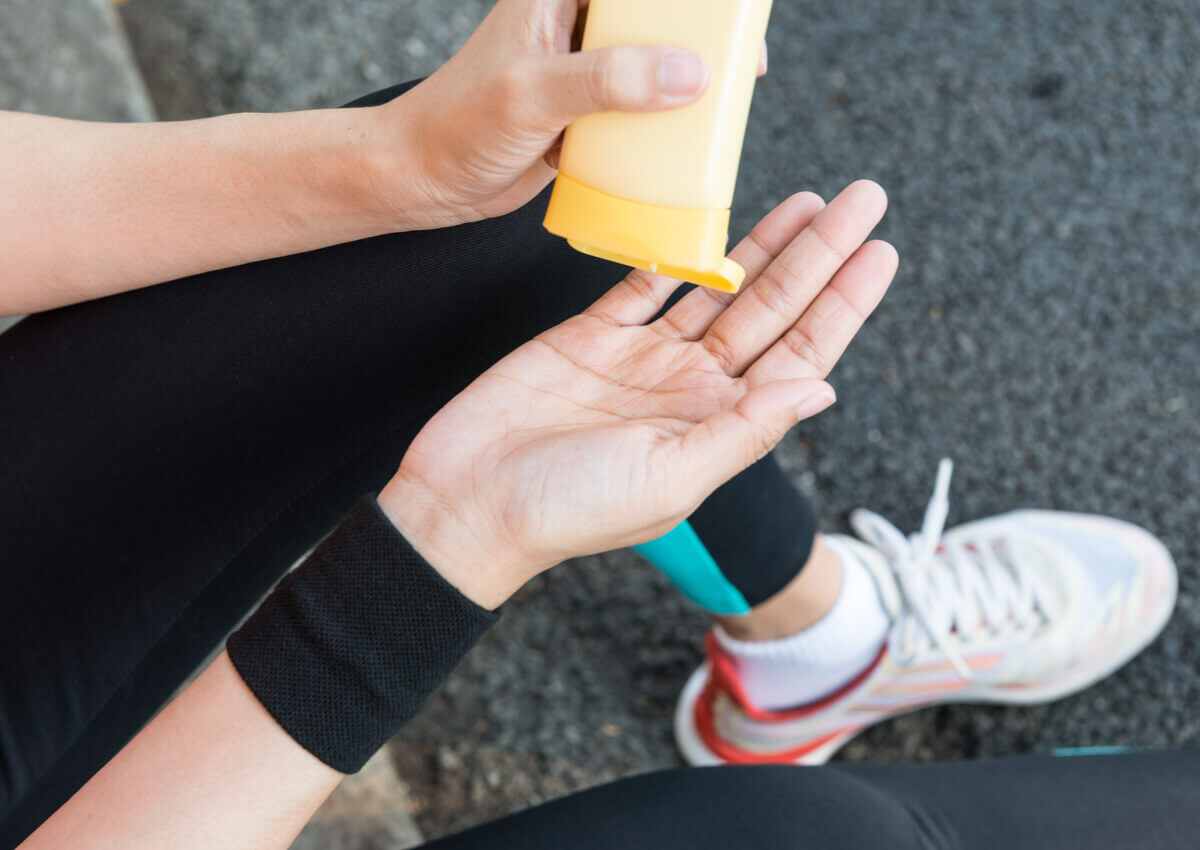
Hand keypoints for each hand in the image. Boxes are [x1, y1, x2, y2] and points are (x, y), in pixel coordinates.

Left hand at [377, 0, 765, 227]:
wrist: (423, 179)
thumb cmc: (458, 124)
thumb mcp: (532, 95)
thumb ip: (607, 80)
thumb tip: (690, 73)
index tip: (730, 11)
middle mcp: (577, 23)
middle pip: (657, 16)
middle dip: (702, 35)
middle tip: (743, 62)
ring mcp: (585, 70)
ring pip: (655, 64)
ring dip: (689, 85)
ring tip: (727, 103)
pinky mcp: (587, 113)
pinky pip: (640, 111)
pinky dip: (665, 127)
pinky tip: (689, 143)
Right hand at [379, 181, 895, 607]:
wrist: (468, 503)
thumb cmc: (569, 510)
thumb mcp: (671, 477)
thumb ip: (746, 430)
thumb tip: (824, 388)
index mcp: (717, 422)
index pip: (800, 354)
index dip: (843, 303)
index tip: (880, 251)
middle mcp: (689, 386)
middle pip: (770, 307)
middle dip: (818, 254)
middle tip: (862, 199)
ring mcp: (641, 358)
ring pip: (716, 287)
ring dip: (761, 245)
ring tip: (806, 200)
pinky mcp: (588, 336)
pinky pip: (642, 284)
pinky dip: (673, 253)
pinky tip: (706, 219)